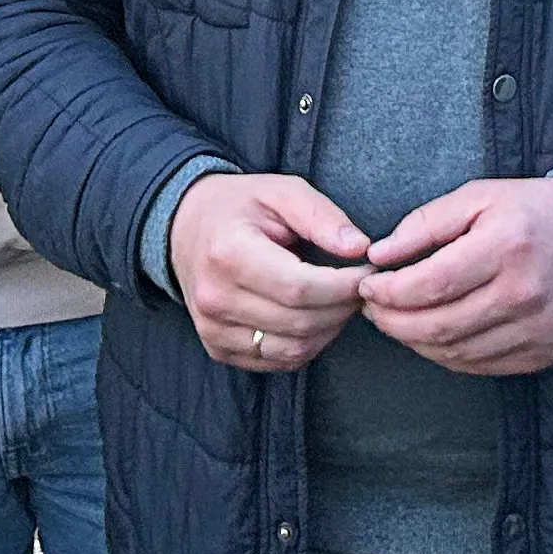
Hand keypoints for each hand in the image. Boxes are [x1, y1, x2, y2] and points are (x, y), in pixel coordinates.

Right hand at [170, 173, 369, 372]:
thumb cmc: (240, 206)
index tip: (368, 272)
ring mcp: (213, 329)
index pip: (299, 288)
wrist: (185, 228)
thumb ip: (322, 217)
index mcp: (229, 254)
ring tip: (340, 301)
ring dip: (329, 330)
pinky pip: (277, 361)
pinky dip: (307, 345)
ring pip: (293, 350)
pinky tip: (316, 318)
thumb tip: (360, 248)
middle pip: (300, 323)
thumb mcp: (282, 191)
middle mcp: (215, 298)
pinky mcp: (217, 348)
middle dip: (342, 308)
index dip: (343, 286)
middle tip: (360, 286)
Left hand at [358, 178, 552, 377]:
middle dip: (393, 322)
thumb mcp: (480, 197)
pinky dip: (446, 355)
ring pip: (456, 352)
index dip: (390, 292)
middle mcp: (524, 293)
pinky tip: (431, 337)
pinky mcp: (542, 352)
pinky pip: (480, 365)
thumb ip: (426, 224)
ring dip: (415, 342)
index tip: (369, 286)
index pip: (433, 284)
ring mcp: (537, 329)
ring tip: (396, 322)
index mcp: (507, 246)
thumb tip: (378, 254)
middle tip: (372, 310)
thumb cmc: (532, 212)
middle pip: (440, 325)